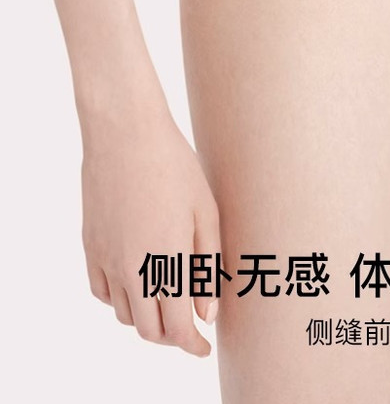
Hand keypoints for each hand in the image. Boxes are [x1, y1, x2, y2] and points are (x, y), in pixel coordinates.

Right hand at [80, 100, 220, 356]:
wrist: (126, 133)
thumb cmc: (175, 166)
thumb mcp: (206, 211)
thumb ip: (208, 264)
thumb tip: (207, 312)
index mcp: (166, 261)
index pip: (177, 328)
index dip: (193, 345)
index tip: (205, 348)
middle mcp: (131, 269)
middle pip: (149, 329)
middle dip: (172, 336)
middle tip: (190, 325)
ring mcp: (106, 258)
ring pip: (124, 314)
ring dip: (146, 317)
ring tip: (167, 299)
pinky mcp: (90, 246)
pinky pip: (101, 291)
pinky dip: (120, 298)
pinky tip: (137, 281)